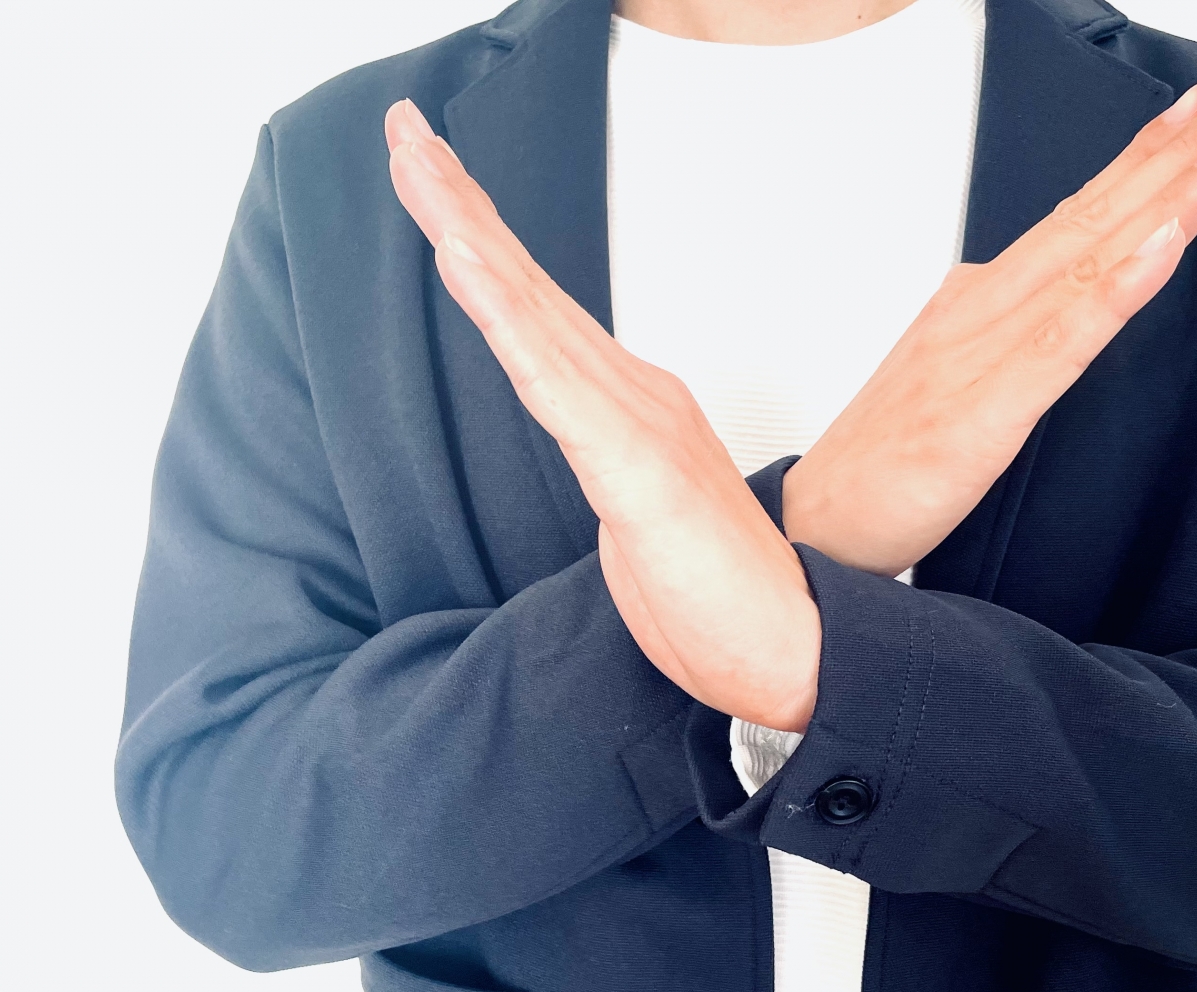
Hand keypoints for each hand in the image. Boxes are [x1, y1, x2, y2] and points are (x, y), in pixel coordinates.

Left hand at [383, 100, 821, 730]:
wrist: (792, 653)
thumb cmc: (721, 596)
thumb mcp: (641, 522)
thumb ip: (610, 469)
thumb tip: (584, 448)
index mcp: (634, 408)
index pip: (539, 313)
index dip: (482, 244)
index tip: (430, 183)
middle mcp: (638, 398)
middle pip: (530, 289)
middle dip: (461, 207)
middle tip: (404, 133)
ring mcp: (640, 430)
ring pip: (535, 318)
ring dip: (472, 238)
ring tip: (420, 172)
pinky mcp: (639, 474)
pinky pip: (558, 388)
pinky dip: (511, 322)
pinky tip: (470, 269)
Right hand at [783, 73, 1196, 577]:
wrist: (817, 528)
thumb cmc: (882, 460)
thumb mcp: (956, 381)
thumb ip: (1009, 334)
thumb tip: (1060, 294)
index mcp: (978, 300)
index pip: (1076, 217)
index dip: (1146, 162)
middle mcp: (981, 309)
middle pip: (1094, 219)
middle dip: (1177, 156)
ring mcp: (980, 355)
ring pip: (1090, 263)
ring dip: (1164, 201)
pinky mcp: (984, 413)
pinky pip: (1062, 344)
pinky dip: (1113, 290)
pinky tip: (1157, 250)